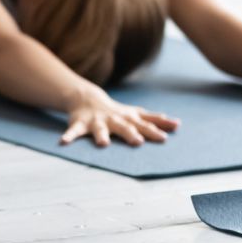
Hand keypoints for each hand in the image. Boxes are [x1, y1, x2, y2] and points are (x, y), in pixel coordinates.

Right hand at [60, 87, 179, 146]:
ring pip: (99, 130)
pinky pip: (73, 131)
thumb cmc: (116, 111)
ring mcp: (97, 122)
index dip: (154, 130)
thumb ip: (155, 119)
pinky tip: (63, 142)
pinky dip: (68, 136)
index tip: (165, 138)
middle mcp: (113, 120)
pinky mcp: (80, 124)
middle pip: (124, 127)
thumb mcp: (135, 113)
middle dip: (131, 134)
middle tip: (138, 142)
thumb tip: (178, 125)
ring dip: (101, 136)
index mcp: (127, 118)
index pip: (144, 125)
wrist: (86, 98)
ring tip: (103, 144)